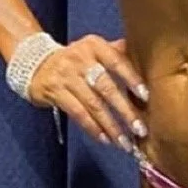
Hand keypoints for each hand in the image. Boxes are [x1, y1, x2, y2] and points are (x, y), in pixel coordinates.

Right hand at [28, 37, 148, 151]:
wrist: (35, 61)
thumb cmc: (77, 58)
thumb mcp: (96, 49)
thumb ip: (119, 52)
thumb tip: (152, 58)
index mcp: (95, 46)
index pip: (117, 61)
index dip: (132, 79)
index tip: (146, 97)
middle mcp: (80, 59)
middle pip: (106, 87)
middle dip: (125, 111)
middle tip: (140, 129)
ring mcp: (66, 76)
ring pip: (93, 104)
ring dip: (111, 126)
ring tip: (125, 142)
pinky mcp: (55, 92)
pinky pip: (77, 113)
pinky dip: (93, 128)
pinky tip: (105, 139)